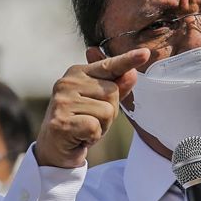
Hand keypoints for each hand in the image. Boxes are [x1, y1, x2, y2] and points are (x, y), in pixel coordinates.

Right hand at [34, 48, 149, 167]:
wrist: (55, 147)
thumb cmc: (81, 121)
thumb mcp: (101, 103)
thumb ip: (117, 88)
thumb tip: (132, 73)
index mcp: (78, 73)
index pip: (109, 66)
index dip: (128, 60)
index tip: (145, 53)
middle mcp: (68, 82)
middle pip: (112, 92)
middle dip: (109, 112)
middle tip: (92, 120)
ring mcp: (63, 101)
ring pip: (106, 111)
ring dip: (102, 126)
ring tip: (86, 128)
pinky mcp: (62, 121)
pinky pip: (95, 127)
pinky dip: (93, 136)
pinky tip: (80, 137)